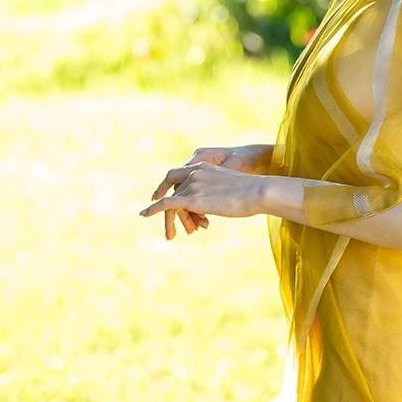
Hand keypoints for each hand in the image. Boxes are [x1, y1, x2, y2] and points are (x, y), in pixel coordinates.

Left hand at [138, 153, 268, 241]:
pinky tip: (144, 214)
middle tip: (166, 219)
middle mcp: (195, 172)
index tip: (161, 194)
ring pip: (173, 202)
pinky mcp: (192, 199)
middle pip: (174, 189)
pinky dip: (152, 209)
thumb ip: (221, 192)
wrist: (257, 191)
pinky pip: (166, 204)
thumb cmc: (253, 191)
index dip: (169, 184)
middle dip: (170, 206)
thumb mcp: (233, 188)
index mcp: (204, 166)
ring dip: (172, 220)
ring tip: (171, 235)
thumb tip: (220, 203)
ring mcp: (193, 184)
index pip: (180, 174)